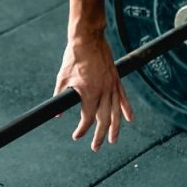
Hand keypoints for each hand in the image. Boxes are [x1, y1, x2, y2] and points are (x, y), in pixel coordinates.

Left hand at [54, 32, 133, 150]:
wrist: (88, 39)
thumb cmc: (73, 57)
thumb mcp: (62, 78)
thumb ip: (60, 98)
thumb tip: (57, 115)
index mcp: (89, 93)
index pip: (87, 118)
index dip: (82, 130)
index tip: (76, 136)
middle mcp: (104, 91)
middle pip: (104, 119)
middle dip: (100, 136)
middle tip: (95, 147)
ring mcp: (112, 85)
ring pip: (116, 112)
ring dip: (115, 128)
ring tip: (112, 140)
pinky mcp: (116, 79)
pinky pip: (124, 98)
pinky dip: (127, 109)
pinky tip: (129, 119)